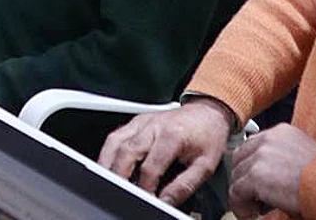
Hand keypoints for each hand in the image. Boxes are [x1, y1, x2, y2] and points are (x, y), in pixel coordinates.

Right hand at [97, 98, 233, 205]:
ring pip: (115, 142)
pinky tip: (110, 166)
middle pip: (126, 152)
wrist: (208, 112)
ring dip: (107, 163)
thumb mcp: (205, 166)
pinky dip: (108, 153)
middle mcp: (153, 126)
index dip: (145, 188)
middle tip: (120, 194)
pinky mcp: (136, 121)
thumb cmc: (208, 136)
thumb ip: (184, 186)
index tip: (146, 200)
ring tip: (108, 182)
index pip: (150, 167)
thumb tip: (166, 202)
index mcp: (172, 136)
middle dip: (120, 177)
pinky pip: (115, 136)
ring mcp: (142, 122)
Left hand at [228, 124, 315, 216]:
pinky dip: (241, 206)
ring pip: (236, 177)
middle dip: (243, 180)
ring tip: (255, 208)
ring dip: (242, 195)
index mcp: (281, 132)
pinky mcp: (256, 175)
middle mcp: (268, 139)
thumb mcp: (303, 155)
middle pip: (239, 159)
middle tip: (254, 198)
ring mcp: (260, 155)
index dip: (250, 167)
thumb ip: (283, 156)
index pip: (252, 146)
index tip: (254, 183)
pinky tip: (252, 214)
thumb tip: (270, 173)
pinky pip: (236, 192)